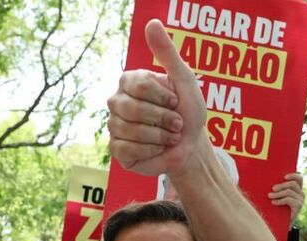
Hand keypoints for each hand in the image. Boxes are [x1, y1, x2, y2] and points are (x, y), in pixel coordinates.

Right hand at [107, 20, 206, 175]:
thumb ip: (167, 53)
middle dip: (163, 119)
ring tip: (170, 136)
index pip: (139, 85)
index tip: (175, 101)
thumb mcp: (184, 80)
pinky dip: (151, 151)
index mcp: (129, 82)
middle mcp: (117, 102)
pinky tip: (158, 148)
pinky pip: (128, 149)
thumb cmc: (188, 111)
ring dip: (160, 136)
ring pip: (131, 131)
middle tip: (177, 123)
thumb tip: (152, 23)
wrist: (191, 145)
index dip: (163, 97)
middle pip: (133, 109)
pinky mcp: (117, 150)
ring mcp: (114, 126)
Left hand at [268, 173, 304, 227]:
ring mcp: (300, 200)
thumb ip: (277, 189)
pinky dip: (280, 200)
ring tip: (270, 196)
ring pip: (289, 191)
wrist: (282, 224)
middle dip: (281, 185)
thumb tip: (267, 181)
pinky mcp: (298, 206)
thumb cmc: (278, 208)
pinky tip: (273, 202)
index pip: (299, 178)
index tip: (284, 177)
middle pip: (293, 184)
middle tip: (272, 189)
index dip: (293, 175)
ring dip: (278, 194)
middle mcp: (301, 193)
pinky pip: (288, 199)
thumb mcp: (278, 196)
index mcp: (297, 189)